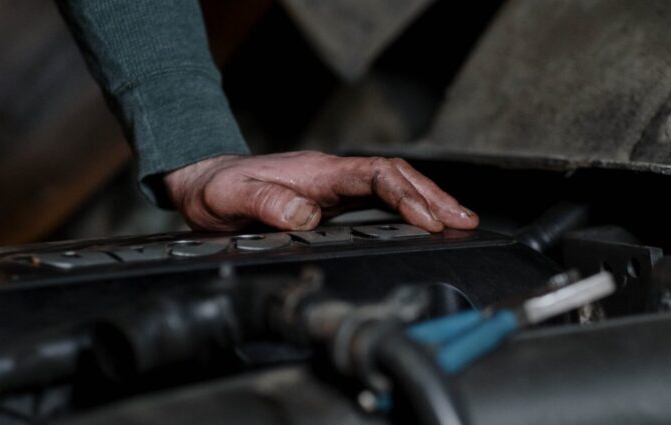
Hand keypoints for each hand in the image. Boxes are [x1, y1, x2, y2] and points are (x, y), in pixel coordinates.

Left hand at [163, 151, 478, 231]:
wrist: (205, 184)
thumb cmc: (219, 190)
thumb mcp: (234, 198)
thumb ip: (269, 205)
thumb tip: (308, 216)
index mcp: (319, 172)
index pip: (376, 175)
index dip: (405, 196)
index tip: (427, 219)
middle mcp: (334, 177)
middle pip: (397, 178)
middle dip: (434, 197)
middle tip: (465, 220)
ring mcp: (336, 188)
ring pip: (395, 187)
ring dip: (429, 202)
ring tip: (461, 222)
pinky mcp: (334, 201)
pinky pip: (381, 201)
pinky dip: (409, 209)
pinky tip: (425, 224)